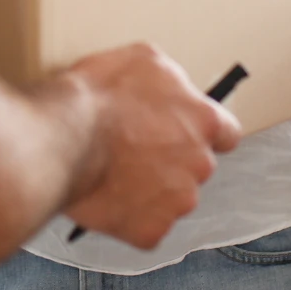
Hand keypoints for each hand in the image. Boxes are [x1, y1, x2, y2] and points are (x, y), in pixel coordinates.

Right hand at [58, 44, 242, 249]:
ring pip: (172, 198)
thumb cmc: (97, 98)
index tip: (187, 134)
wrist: (63, 139)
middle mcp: (199, 164)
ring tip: (116, 172)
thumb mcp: (143, 59)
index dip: (204, 133)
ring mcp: (177, 201)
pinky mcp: (151, 230)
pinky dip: (130, 216)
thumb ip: (171, 81)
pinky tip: (108, 195)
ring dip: (151, 189)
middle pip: (195, 167)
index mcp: (203, 121)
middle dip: (170, 160)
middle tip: (134, 148)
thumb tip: (171, 90)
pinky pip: (147, 226)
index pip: (227, 133)